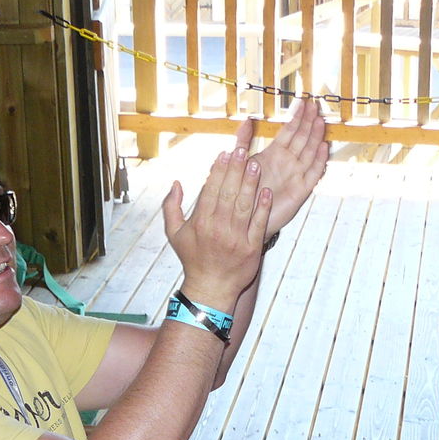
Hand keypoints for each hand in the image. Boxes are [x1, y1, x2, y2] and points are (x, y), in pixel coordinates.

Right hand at [161, 148, 271, 310]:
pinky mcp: (251, 248)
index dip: (218, 171)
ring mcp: (236, 238)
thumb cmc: (193, 259)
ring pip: (244, 205)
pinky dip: (263, 207)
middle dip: (235, 170)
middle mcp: (218, 229)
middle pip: (228, 194)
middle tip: (242, 150)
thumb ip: (171, 207)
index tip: (224, 154)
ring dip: (250, 183)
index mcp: (200, 223)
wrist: (211, 288)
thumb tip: (176, 183)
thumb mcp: (174, 234)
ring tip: (256, 164)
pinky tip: (267, 191)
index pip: (211, 191)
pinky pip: (258, 223)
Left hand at [239, 98, 327, 236]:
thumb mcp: (241, 163)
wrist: (247, 220)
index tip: (303, 100)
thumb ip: (243, 142)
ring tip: (320, 121)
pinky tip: (323, 147)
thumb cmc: (245, 192)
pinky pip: (313, 174)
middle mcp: (288, 162)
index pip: (289, 130)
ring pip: (309, 152)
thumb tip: (247, 120)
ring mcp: (296, 175)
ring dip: (315, 136)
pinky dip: (319, 161)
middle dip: (308, 121)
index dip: (296, 116)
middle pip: (302, 137)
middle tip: (315, 104)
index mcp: (274, 154)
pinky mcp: (301, 191)